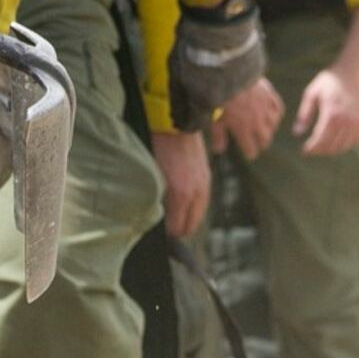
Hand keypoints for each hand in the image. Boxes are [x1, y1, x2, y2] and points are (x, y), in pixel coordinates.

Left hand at [153, 125, 210, 240]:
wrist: (175, 122)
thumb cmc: (158, 147)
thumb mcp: (152, 175)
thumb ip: (155, 197)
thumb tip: (154, 214)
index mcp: (179, 195)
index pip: (176, 228)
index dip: (168, 235)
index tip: (159, 235)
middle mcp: (195, 193)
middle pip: (190, 226)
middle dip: (179, 231)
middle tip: (168, 232)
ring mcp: (203, 184)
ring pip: (199, 215)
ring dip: (188, 220)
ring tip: (177, 222)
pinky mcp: (206, 175)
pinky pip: (203, 201)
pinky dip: (194, 208)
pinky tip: (186, 207)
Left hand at [215, 75, 284, 160]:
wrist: (231, 76)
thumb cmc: (220, 99)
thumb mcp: (215, 120)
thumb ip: (219, 136)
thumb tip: (219, 150)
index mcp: (243, 131)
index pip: (251, 150)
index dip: (250, 153)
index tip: (249, 154)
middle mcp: (258, 123)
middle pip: (265, 139)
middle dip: (262, 143)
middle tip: (259, 143)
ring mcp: (265, 110)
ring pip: (273, 125)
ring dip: (270, 129)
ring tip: (266, 129)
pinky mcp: (270, 96)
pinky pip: (279, 109)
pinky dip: (276, 114)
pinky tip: (273, 114)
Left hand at [292, 65, 358, 156]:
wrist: (353, 70)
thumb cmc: (330, 80)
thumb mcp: (312, 93)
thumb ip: (304, 114)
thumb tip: (296, 133)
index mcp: (332, 113)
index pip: (320, 140)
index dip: (311, 149)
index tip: (303, 151)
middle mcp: (347, 120)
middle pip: (332, 146)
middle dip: (320, 151)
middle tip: (311, 150)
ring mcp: (357, 122)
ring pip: (344, 146)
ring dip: (332, 150)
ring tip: (322, 148)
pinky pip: (355, 141)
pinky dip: (345, 145)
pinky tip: (337, 142)